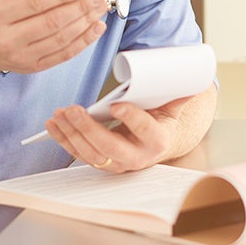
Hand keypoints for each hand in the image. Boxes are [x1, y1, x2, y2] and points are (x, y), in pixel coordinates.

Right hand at [0, 0, 109, 102]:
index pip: (34, 3)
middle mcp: (8, 38)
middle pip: (52, 22)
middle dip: (80, 8)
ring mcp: (22, 56)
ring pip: (61, 39)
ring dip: (86, 23)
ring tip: (100, 8)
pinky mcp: (34, 67)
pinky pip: (64, 55)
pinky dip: (84, 41)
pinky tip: (96, 27)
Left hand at [43, 96, 193, 173]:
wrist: (156, 143)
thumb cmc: (161, 121)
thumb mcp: (172, 108)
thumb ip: (177, 95)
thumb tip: (192, 81)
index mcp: (157, 141)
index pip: (144, 131)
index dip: (131, 118)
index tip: (116, 104)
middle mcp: (137, 157)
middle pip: (110, 147)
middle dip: (89, 130)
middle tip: (74, 110)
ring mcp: (116, 163)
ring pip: (90, 153)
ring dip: (71, 134)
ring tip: (59, 114)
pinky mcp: (100, 162)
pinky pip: (79, 153)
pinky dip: (63, 139)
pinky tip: (53, 124)